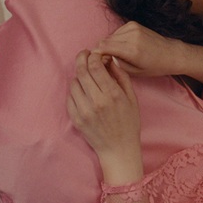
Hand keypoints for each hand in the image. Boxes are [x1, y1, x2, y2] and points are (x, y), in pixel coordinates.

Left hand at [67, 50, 143, 183]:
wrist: (119, 149)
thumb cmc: (129, 123)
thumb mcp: (132, 99)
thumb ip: (121, 77)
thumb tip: (110, 60)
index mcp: (112, 95)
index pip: (95, 67)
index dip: (93, 56)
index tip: (94, 53)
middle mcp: (96, 101)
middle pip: (81, 71)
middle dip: (81, 59)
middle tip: (84, 55)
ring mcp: (84, 110)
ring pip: (74, 83)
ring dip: (79, 76)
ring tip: (86, 77)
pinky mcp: (76, 118)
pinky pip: (70, 97)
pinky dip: (75, 90)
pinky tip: (82, 91)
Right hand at [93, 21, 186, 76]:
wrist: (171, 53)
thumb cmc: (155, 66)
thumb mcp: (135, 72)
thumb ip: (116, 64)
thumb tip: (101, 56)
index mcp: (132, 50)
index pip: (103, 47)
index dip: (97, 54)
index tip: (97, 61)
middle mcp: (132, 36)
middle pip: (105, 41)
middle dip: (104, 50)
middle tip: (110, 59)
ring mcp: (133, 28)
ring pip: (110, 36)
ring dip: (111, 44)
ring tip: (121, 54)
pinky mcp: (133, 23)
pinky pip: (117, 31)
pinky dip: (117, 39)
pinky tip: (126, 46)